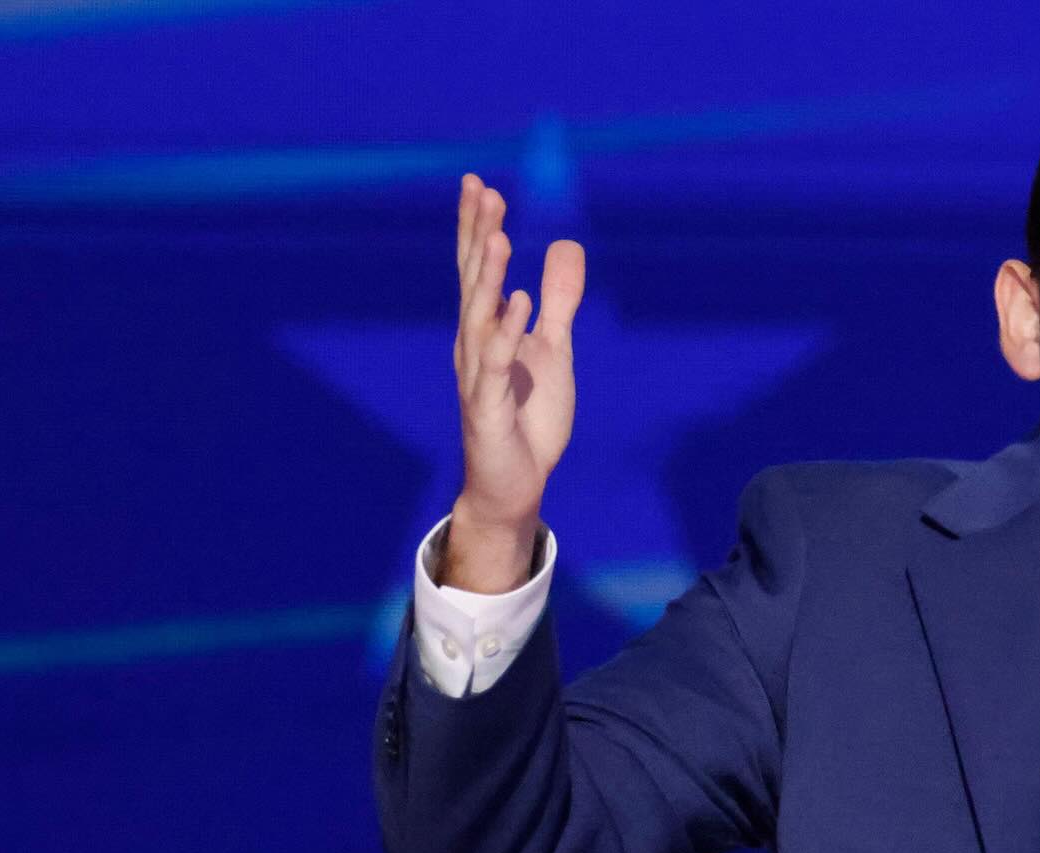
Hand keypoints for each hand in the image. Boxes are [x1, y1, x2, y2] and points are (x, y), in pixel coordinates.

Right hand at [445, 173, 583, 589]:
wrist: (515, 482)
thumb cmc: (528, 416)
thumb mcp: (554, 349)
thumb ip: (559, 300)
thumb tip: (565, 244)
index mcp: (486, 328)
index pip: (480, 269)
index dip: (479, 227)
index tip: (480, 183)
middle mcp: (474, 344)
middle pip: (474, 279)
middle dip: (478, 235)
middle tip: (480, 188)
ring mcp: (478, 374)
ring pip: (478, 315)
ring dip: (489, 276)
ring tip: (500, 235)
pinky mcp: (488, 406)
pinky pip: (496, 363)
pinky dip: (506, 331)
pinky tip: (519, 302)